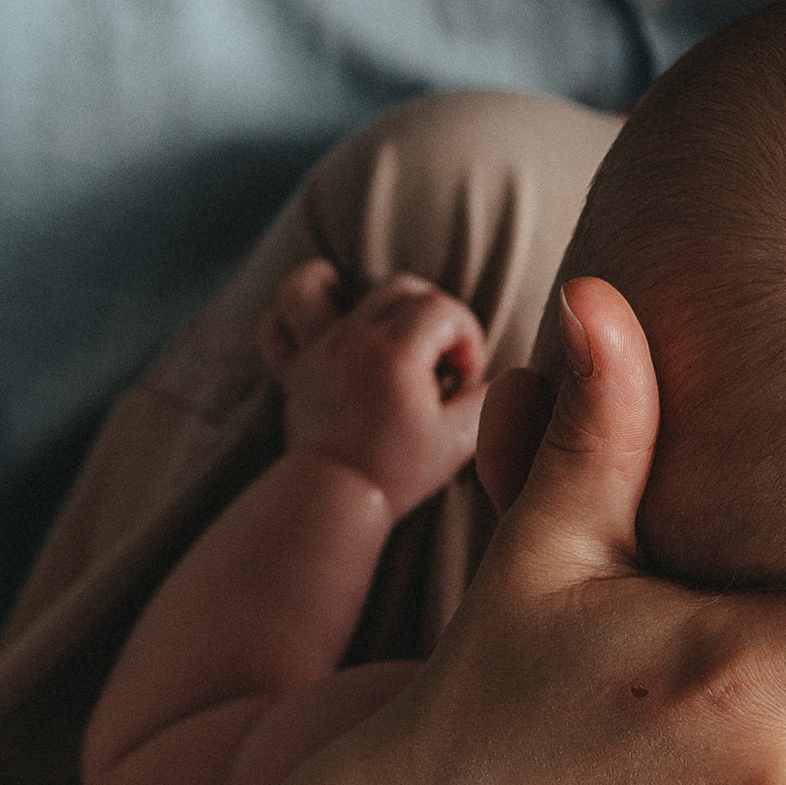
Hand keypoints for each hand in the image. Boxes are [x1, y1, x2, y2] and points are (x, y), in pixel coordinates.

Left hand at [260, 260, 486, 512]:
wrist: (337, 499)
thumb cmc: (399, 470)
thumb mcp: (460, 439)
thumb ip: (491, 401)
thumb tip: (510, 381)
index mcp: (395, 350)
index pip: (442, 309)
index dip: (466, 336)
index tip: (465, 377)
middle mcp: (352, 339)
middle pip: (399, 288)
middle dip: (431, 315)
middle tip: (437, 362)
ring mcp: (317, 352)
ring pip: (312, 285)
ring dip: (341, 286)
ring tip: (369, 316)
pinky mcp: (295, 373)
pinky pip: (274, 329)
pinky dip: (289, 321)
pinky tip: (320, 331)